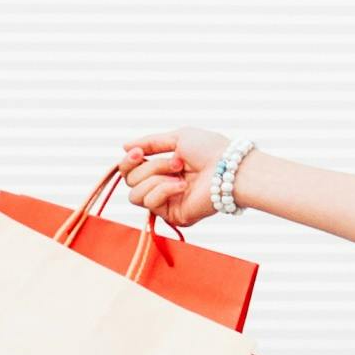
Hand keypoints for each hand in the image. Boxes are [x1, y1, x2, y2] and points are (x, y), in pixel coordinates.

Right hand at [113, 124, 236, 221]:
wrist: (230, 168)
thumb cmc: (211, 150)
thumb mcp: (178, 138)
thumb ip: (150, 142)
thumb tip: (124, 146)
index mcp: (163, 169)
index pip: (130, 171)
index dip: (127, 162)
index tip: (138, 152)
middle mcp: (162, 186)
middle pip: (129, 181)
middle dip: (151, 166)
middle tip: (177, 162)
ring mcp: (167, 203)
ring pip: (135, 194)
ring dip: (156, 177)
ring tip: (181, 173)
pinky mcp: (173, 215)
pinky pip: (149, 203)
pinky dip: (164, 190)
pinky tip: (182, 186)